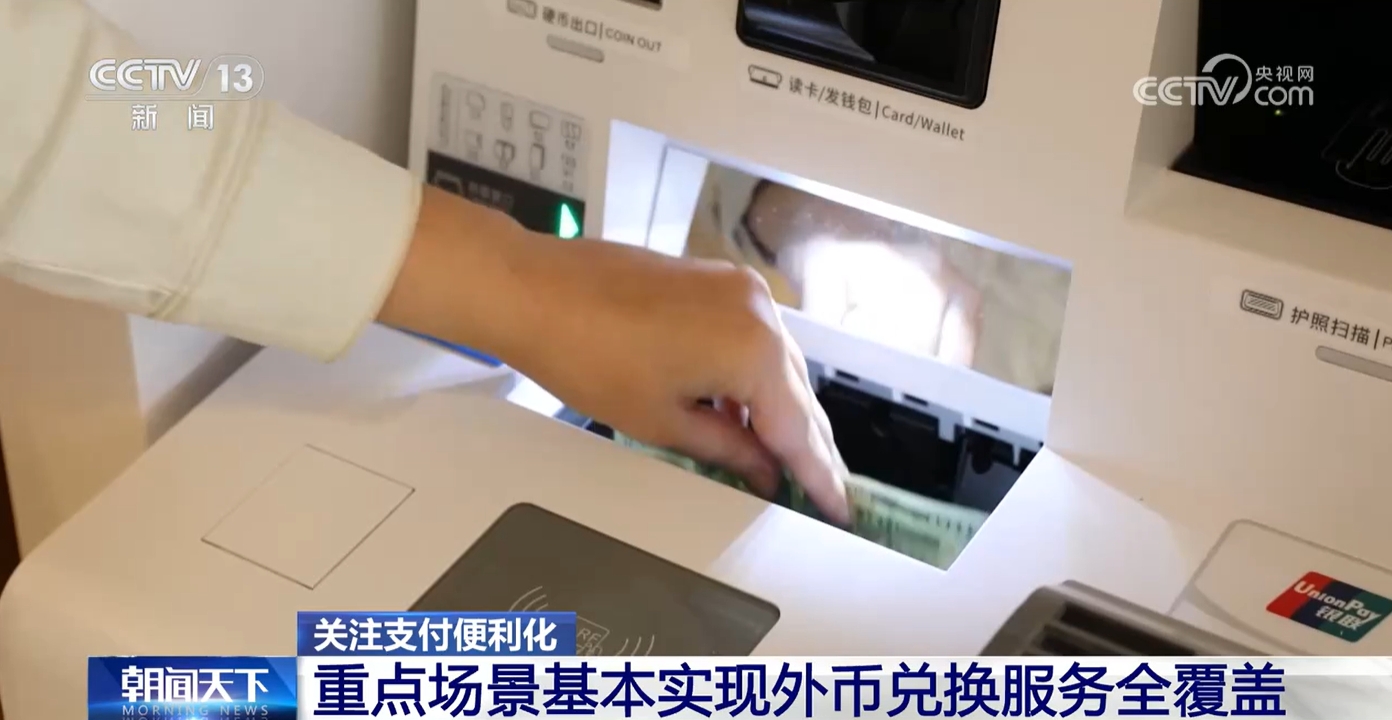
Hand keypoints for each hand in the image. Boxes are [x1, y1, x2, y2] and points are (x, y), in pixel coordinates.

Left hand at [509, 237, 851, 524]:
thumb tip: (760, 468)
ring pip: (777, 364)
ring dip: (779, 410)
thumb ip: (727, 448)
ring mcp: (737, 289)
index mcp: (753, 349)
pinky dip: (752, 376)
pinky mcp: (715, 281)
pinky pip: (752, 337)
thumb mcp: (663, 423)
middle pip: (797, 393)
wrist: (534, 292)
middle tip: (819, 490)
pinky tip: (741, 412)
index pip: (799, 429)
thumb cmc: (585, 353)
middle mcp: (758, 311)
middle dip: (806, 444)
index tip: (838, 507)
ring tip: (781, 460)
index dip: (819, 475)